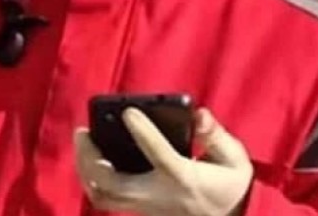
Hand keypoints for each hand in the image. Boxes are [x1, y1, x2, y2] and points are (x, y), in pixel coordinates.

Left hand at [74, 107, 252, 215]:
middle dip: (91, 156)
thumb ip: (216, 137)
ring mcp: (145, 206)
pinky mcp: (138, 211)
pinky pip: (105, 200)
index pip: (159, 154)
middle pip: (112, 182)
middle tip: (82, 131)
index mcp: (183, 178)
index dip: (143, 131)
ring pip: (101, 194)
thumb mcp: (235, 162)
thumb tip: (199, 115)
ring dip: (85, 168)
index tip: (129, 111)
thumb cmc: (230, 189)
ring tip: (82, 143)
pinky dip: (91, 180)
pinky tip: (89, 161)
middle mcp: (158, 194)